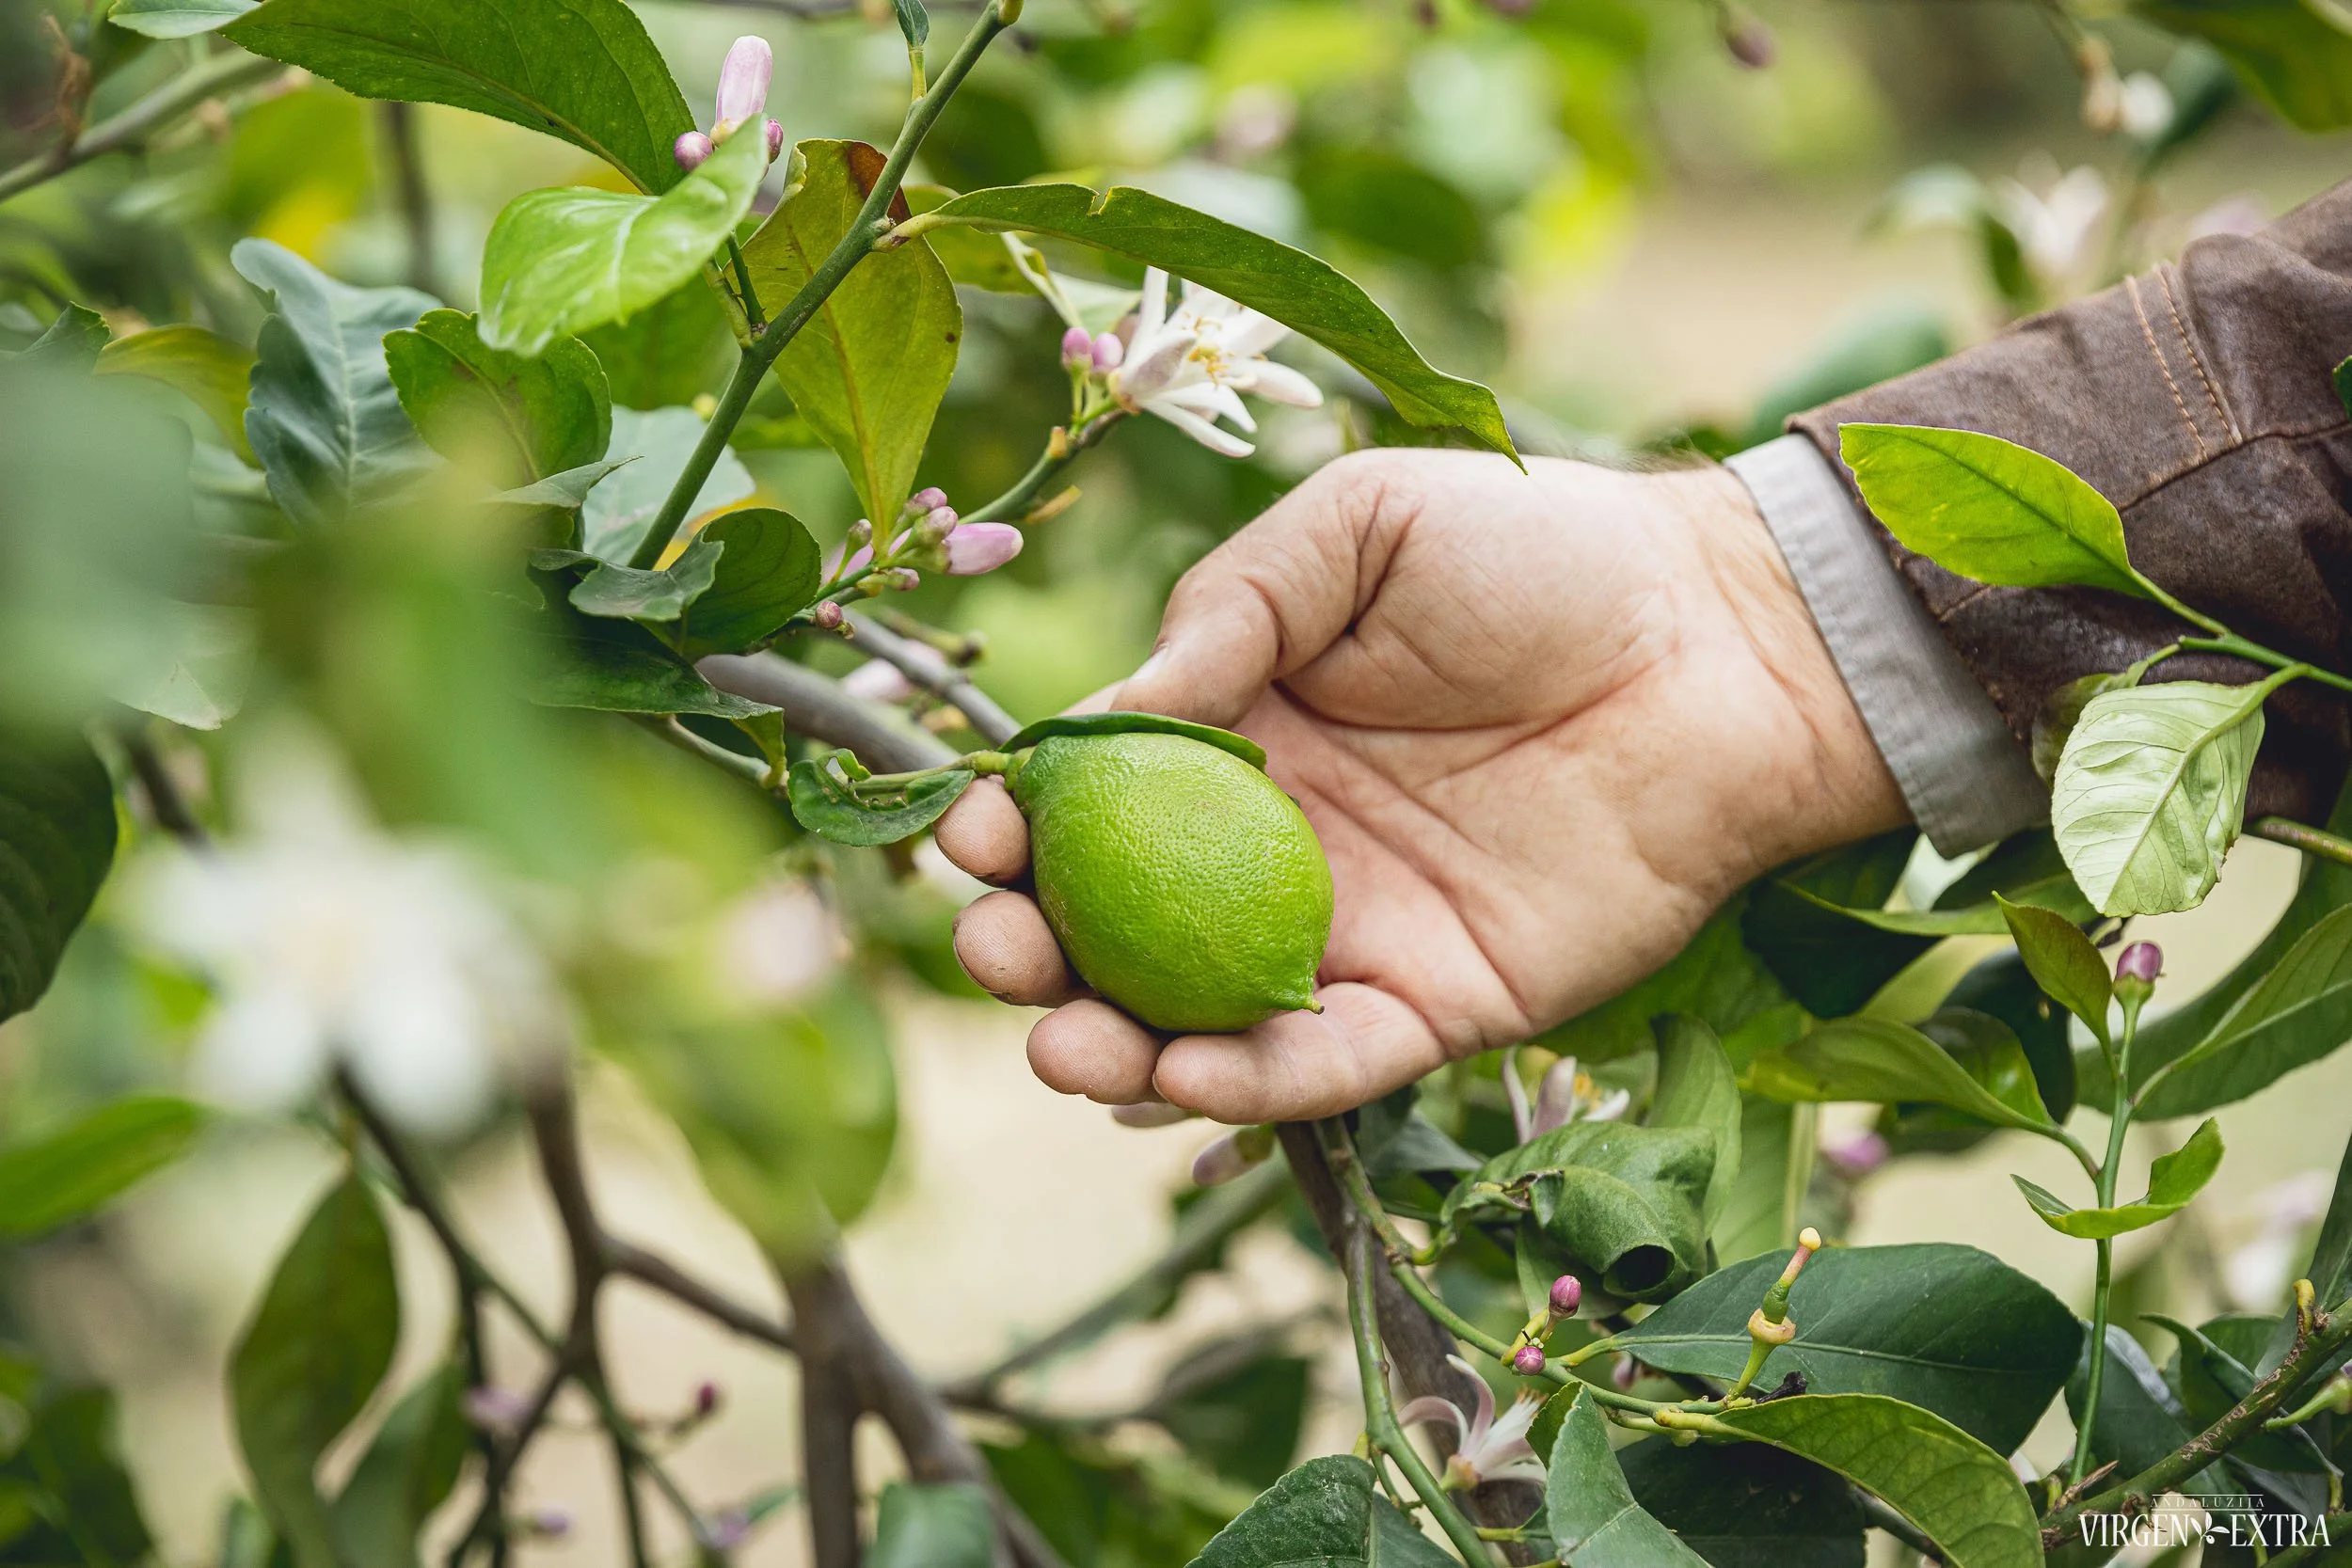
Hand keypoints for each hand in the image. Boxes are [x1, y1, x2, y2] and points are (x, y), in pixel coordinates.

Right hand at [936, 449, 1903, 1123]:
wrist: (1722, 642)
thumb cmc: (1542, 556)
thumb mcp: (1360, 532)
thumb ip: (1230, 608)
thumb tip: (1110, 714)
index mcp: (1238, 728)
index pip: (1090, 798)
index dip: (1013, 825)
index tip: (969, 832)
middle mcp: (1272, 846)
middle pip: (1114, 927)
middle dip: (1029, 953)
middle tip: (998, 951)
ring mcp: (1348, 934)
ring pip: (1194, 1020)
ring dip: (1111, 1050)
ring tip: (1062, 1047)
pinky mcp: (1436, 1005)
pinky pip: (1324, 1068)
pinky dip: (1246, 1086)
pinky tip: (1182, 1077)